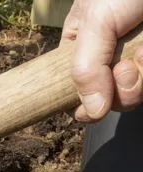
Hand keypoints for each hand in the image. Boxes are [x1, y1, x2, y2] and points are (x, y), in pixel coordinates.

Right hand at [62, 0, 142, 120]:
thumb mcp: (96, 21)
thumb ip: (85, 68)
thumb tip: (92, 113)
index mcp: (81, 46)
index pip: (72, 92)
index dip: (82, 105)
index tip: (93, 106)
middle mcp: (109, 54)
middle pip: (109, 98)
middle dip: (120, 91)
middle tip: (127, 68)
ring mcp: (138, 56)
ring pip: (135, 91)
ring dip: (142, 78)